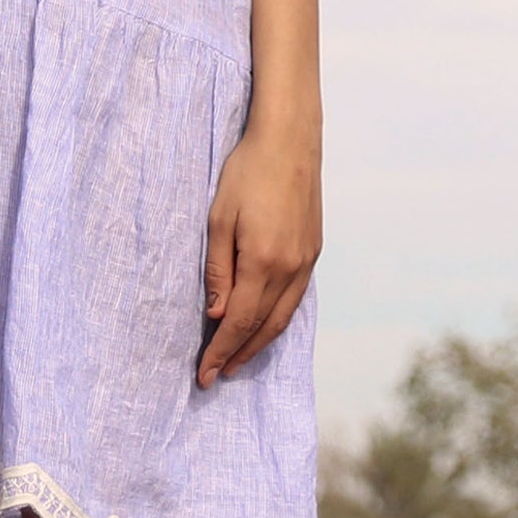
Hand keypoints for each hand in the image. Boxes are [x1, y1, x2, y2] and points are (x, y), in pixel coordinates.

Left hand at [197, 119, 322, 386]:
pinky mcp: (313, 251)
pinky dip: (277, 320)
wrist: (289, 141)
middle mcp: (291, 269)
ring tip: (237, 360)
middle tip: (216, 377)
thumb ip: (218, 270)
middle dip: (239, 355)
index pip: (239, 322)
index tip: (203, 374)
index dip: (221, 350)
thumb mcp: (218, 219)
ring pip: (283, 318)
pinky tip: (263, 326)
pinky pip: (295, 299)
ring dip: (259, 343)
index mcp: (263, 261)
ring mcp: (306, 261)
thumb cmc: (246, 173)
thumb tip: (217, 315)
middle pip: (263, 327)